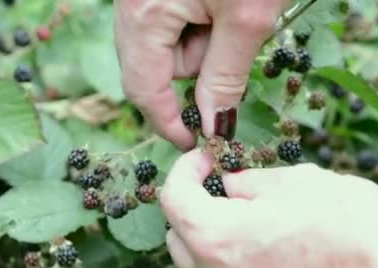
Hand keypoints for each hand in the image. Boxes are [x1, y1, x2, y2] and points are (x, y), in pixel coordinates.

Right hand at [114, 0, 288, 148]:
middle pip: (154, 68)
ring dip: (201, 45)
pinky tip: (219, 7)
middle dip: (197, 69)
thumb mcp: (248, 19)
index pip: (145, 89)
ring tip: (230, 14)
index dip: (169, 123)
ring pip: (164, 47)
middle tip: (232, 44)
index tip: (194, 143)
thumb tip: (213, 125)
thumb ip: (225, 76)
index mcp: (144, 14)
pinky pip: (168, 24)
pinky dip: (197, 26)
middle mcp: (129, 6)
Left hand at [159, 149, 377, 267]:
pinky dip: (229, 262)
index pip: (173, 200)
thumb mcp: (294, 181)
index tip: (204, 160)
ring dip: (208, 236)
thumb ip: (247, 183)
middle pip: (178, 236)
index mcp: (217, 238)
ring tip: (245, 216)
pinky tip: (263, 245)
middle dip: (193, 206)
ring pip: (198, 265)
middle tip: (223, 186)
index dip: (184, 171)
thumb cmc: (352, 223)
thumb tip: (229, 185)